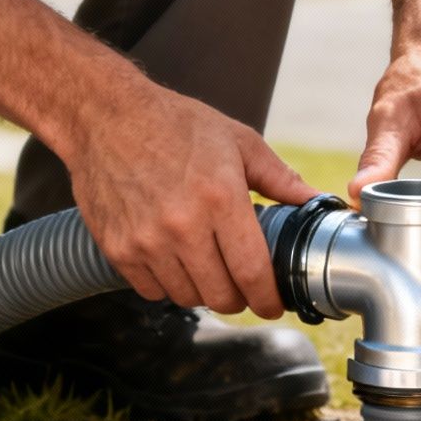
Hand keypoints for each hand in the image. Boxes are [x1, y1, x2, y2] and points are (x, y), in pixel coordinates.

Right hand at [65, 81, 317, 316]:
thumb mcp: (238, 141)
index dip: (268, 299)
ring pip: (187, 297)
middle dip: (239, 298)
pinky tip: (175, 261)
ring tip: (209, 268)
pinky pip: (152, 290)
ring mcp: (146, 240)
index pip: (252, 273)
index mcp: (220, 198)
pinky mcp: (118, 248)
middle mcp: (182, 225)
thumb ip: (280, 178)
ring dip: (203, 291)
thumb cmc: (174, 124)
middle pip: (221, 296)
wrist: (105, 116)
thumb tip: (315, 201)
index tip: (274, 304)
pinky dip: (168, 285)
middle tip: (243, 285)